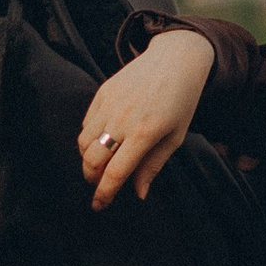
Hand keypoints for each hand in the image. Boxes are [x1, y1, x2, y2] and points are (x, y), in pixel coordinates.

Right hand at [78, 27, 213, 209]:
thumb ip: (153, 166)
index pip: (115, 173)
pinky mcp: (102, 92)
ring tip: (101, 163)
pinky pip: (86, 123)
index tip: (99, 205)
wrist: (175, 59)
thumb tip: (138, 194)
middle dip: (92, 178)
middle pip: (92, 161)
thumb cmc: (181, 101)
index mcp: (144, 134)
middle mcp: (122, 119)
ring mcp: (109, 104)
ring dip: (88, 159)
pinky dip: (89, 138)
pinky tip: (103, 140)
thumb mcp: (175, 137)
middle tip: (99, 184)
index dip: (104, 193)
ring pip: (84, 143)